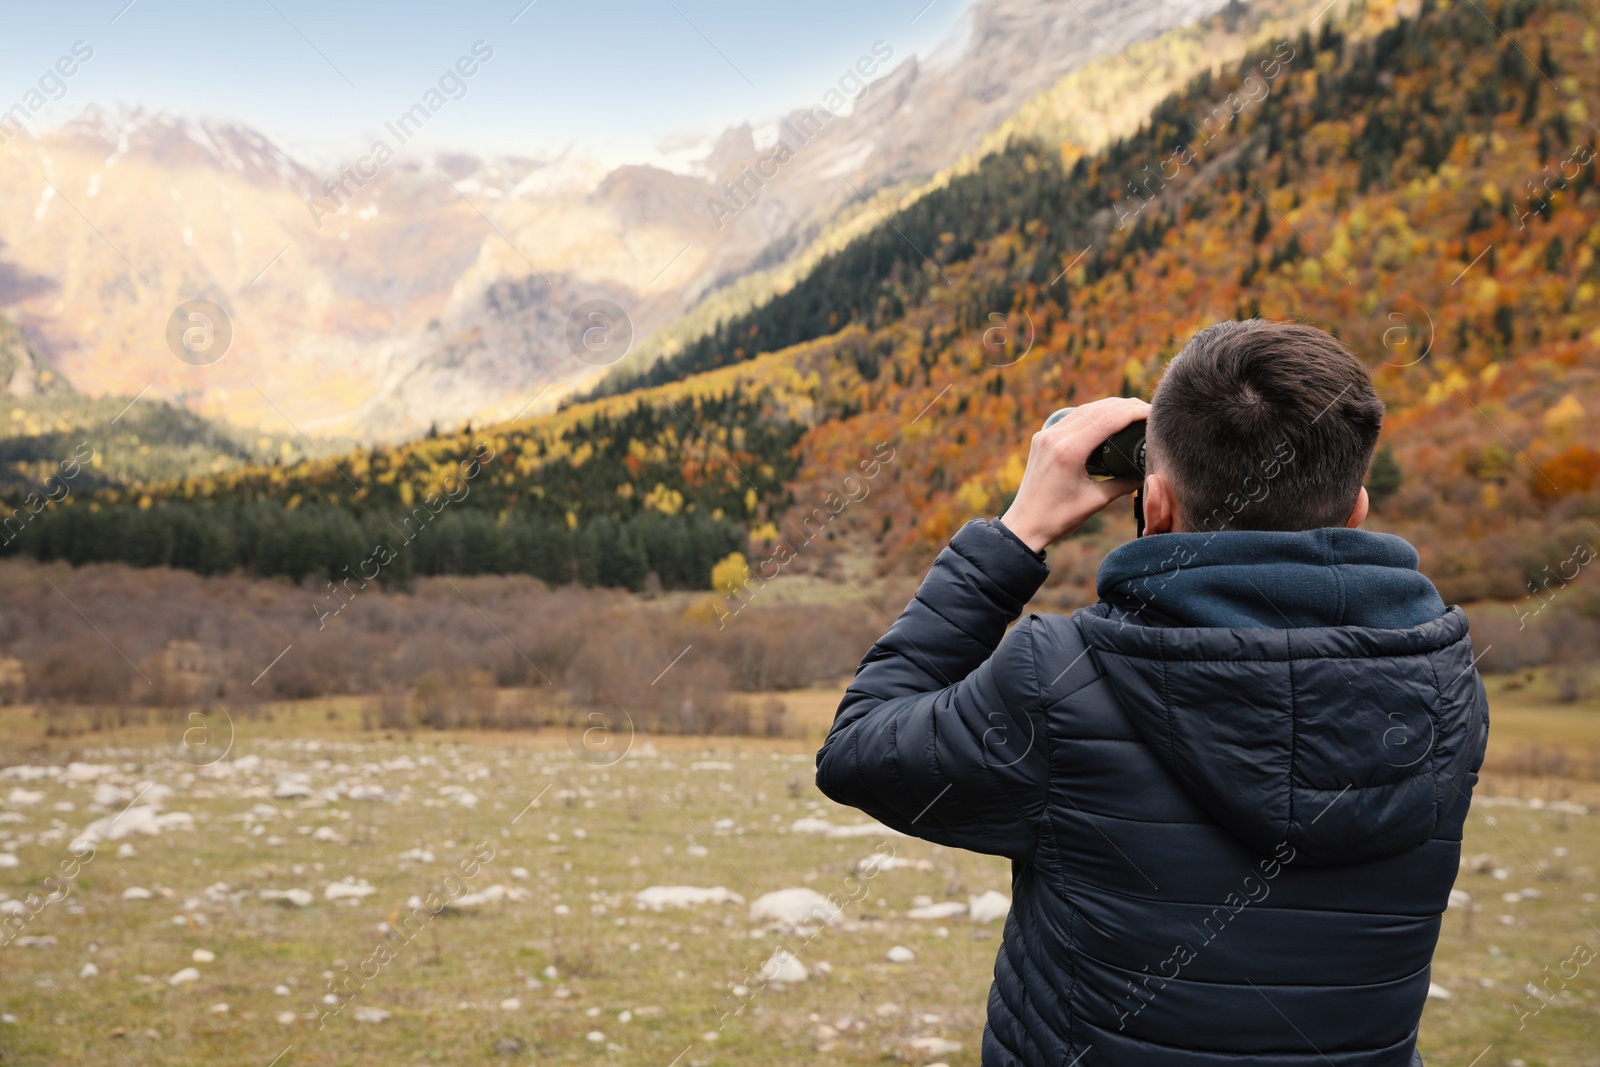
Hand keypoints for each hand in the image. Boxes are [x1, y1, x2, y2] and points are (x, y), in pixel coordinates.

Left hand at [999, 397, 1148, 552]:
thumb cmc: (1058, 518)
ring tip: (1132, 411)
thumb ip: (1123, 483)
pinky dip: (1092, 414)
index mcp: (1069, 451)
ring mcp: (1046, 435)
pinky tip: (1107, 418)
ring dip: (1109, 407)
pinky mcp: (1042, 438)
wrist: (1024, 525)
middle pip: (1097, 409)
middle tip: (1147, 410)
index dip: (1133, 413)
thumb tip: (1146, 471)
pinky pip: (1071, 418)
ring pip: (1083, 410)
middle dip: (1125, 406)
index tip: (1153, 413)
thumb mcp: (1096, 501)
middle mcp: (1055, 437)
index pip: (1108, 420)